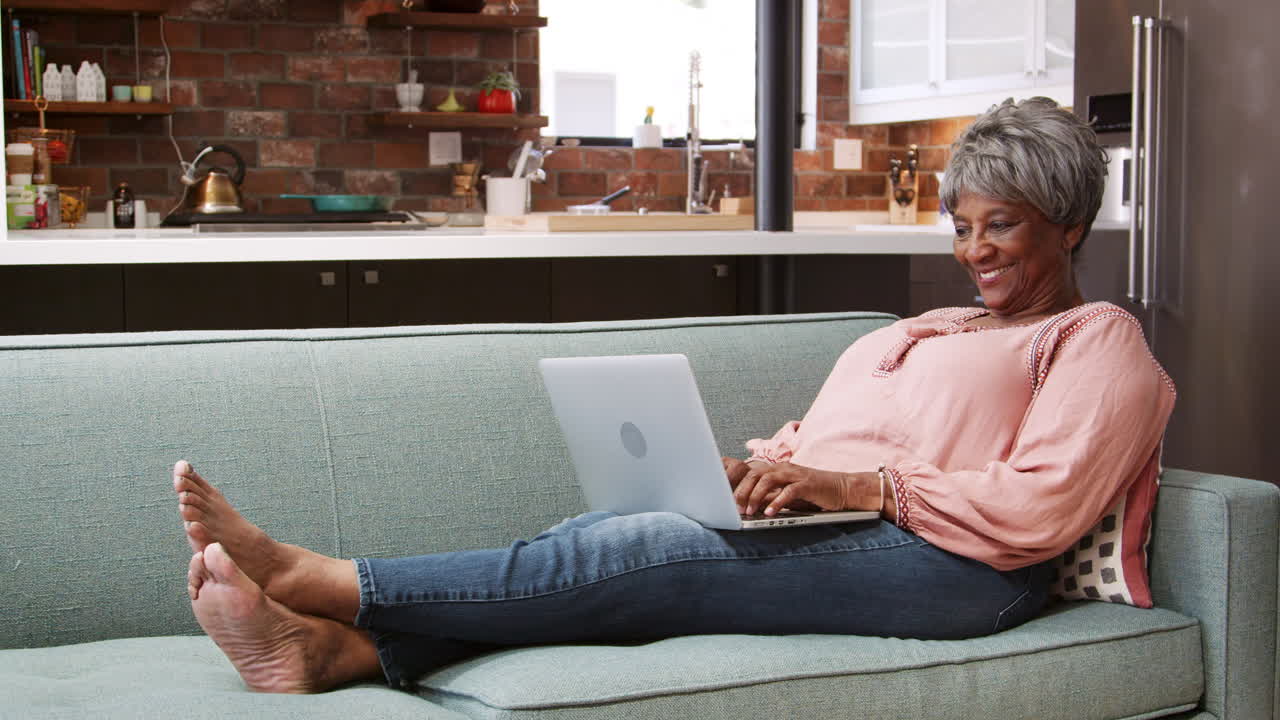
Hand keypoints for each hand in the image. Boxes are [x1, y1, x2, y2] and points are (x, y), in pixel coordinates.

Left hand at [727, 461, 857, 516]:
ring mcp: (795, 474)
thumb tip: (748, 507)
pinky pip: (789, 491)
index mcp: (776, 470)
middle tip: (735, 508)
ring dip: (756, 496)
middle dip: (742, 491)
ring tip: (750, 511)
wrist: (842, 488)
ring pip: (768, 480)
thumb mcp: (787, 495)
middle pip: (755, 474)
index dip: (736, 484)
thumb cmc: (813, 493)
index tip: (725, 499)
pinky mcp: (807, 483)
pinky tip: (771, 512)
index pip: (750, 472)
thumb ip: (769, 497)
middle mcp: (783, 469)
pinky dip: (778, 502)